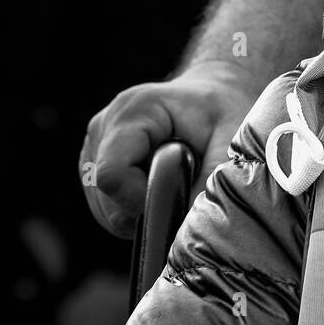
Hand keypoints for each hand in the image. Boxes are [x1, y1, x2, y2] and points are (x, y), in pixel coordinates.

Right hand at [80, 60, 262, 237]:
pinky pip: (107, 208)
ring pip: (104, 208)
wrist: (213, 97)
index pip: (112, 175)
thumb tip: (189, 227)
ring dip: (140, 211)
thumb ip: (210, 181)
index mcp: (133, 112)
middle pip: (104, 197)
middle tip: (183, 189)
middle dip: (145, 208)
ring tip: (175, 185)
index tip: (176, 196)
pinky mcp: (95, 163)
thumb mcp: (229, 142)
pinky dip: (134, 210)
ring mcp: (94, 146)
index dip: (141, 199)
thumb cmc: (224, 114)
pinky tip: (161, 190)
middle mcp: (104, 127)